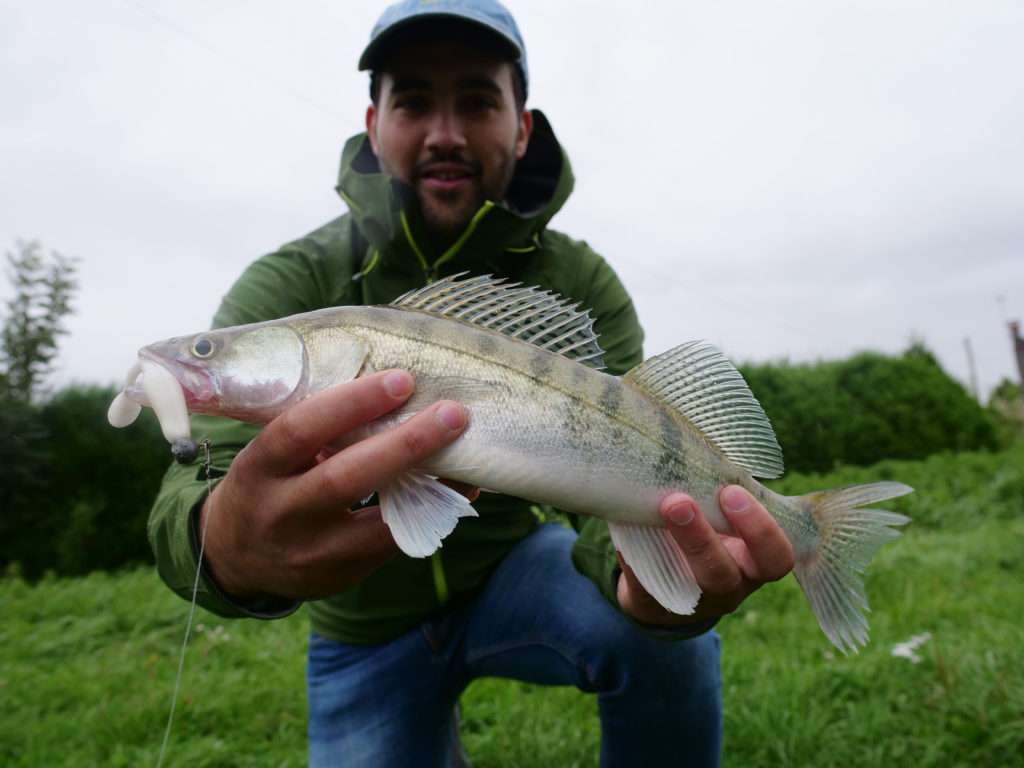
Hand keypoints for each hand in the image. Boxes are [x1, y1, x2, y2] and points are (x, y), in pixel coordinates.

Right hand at [198, 369, 470, 600]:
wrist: (237, 558)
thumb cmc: (267, 483)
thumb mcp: (270, 455)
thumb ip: (315, 431)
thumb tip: (393, 389)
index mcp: (258, 470)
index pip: (299, 431)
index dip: (350, 404)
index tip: (401, 380)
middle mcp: (280, 514)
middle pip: (343, 479)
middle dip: (404, 445)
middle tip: (452, 414)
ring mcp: (311, 553)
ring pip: (378, 524)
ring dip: (430, 487)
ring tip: (469, 454)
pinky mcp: (340, 577)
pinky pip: (392, 543)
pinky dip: (430, 514)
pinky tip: (459, 489)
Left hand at [616, 486, 794, 627]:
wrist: (667, 581)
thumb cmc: (706, 532)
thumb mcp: (722, 516)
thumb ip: (717, 491)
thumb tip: (689, 439)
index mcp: (752, 563)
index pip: (776, 556)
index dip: (760, 529)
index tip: (732, 491)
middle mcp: (728, 586)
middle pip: (723, 574)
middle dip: (703, 538)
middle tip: (681, 500)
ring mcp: (690, 602)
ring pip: (685, 585)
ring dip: (671, 546)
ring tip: (659, 508)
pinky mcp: (652, 606)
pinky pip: (643, 587)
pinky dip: (633, 559)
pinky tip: (624, 529)